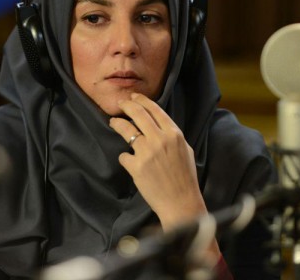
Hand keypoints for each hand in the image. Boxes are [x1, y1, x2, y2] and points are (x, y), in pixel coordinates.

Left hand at [109, 93, 206, 229]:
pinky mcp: (136, 166)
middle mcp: (160, 139)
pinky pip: (124, 155)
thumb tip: (158, 125)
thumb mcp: (185, 149)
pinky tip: (131, 163)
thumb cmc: (185, 177)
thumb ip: (171, 135)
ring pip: (126, 130)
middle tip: (121, 103)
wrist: (181, 202)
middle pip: (138, 114)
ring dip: (118, 124)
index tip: (134, 97)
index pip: (155, 109)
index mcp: (174, 134)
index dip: (142, 101)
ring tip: (114, 122)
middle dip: (127, 105)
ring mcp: (147, 152)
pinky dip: (126, 158)